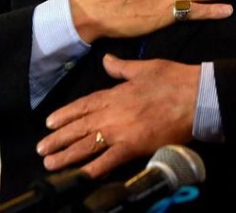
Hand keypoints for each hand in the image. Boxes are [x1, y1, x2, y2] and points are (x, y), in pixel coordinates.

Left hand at [36, 55, 199, 177]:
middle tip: (41, 149)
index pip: (82, 106)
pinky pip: (109, 161)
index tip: (49, 123)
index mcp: (114, 94)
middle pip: (79, 128)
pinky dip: (93, 169)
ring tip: (50, 163)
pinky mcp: (133, 147)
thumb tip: (106, 61)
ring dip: (67, 155)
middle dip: (58, 138)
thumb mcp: (143, 68)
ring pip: (87, 145)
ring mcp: (121, 132)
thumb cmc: (172, 80)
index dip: (65, 115)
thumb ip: (121, 68)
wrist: (195, 96)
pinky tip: (80, 175)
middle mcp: (112, 114)